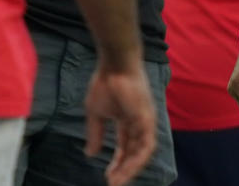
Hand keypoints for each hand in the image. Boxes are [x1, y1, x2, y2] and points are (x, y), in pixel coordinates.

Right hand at [83, 62, 156, 185]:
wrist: (114, 65)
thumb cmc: (105, 83)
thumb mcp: (96, 113)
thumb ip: (95, 134)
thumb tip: (90, 154)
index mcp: (128, 120)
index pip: (125, 147)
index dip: (117, 162)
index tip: (107, 176)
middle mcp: (139, 123)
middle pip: (134, 152)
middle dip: (123, 169)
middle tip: (112, 183)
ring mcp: (145, 121)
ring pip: (142, 152)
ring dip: (130, 168)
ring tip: (117, 181)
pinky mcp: (148, 119)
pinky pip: (146, 144)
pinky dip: (137, 159)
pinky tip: (126, 169)